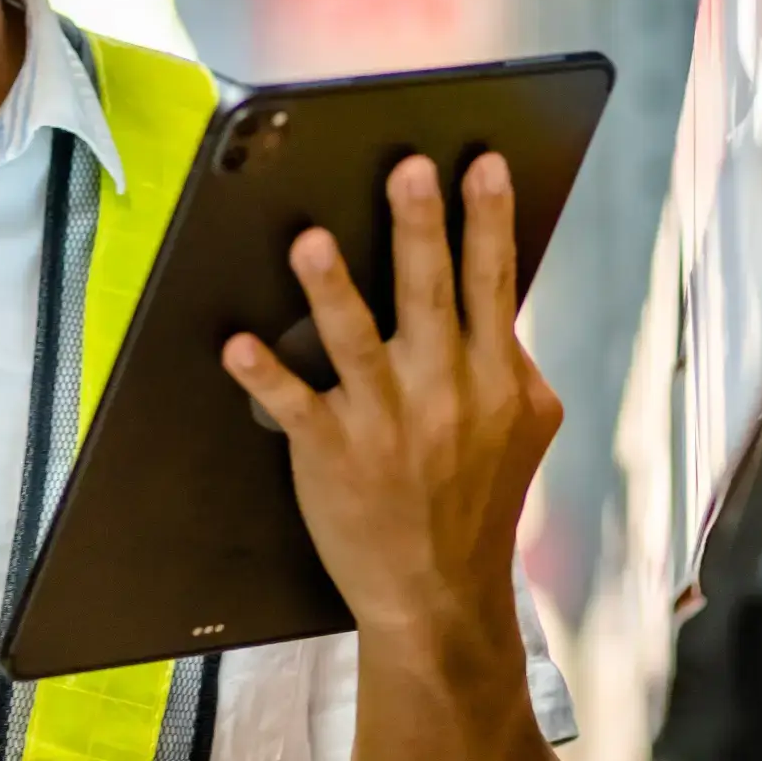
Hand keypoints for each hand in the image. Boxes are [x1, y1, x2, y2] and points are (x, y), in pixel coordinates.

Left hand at [222, 153, 562, 640]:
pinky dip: (265, 376)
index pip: (495, 283)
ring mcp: (387, 424)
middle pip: (433, 295)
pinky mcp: (333, 456)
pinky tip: (238, 345)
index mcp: (496, 378)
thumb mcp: (523, 429)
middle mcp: (446, 393)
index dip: (490, 219)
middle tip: (407, 169)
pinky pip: (295, 407)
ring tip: (311, 241)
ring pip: (357, 343)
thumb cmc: (478, 501)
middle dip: (421, 229)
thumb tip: (499, 300)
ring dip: (333, 291)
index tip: (481, 164)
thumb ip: (513, 363)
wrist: (438, 596)